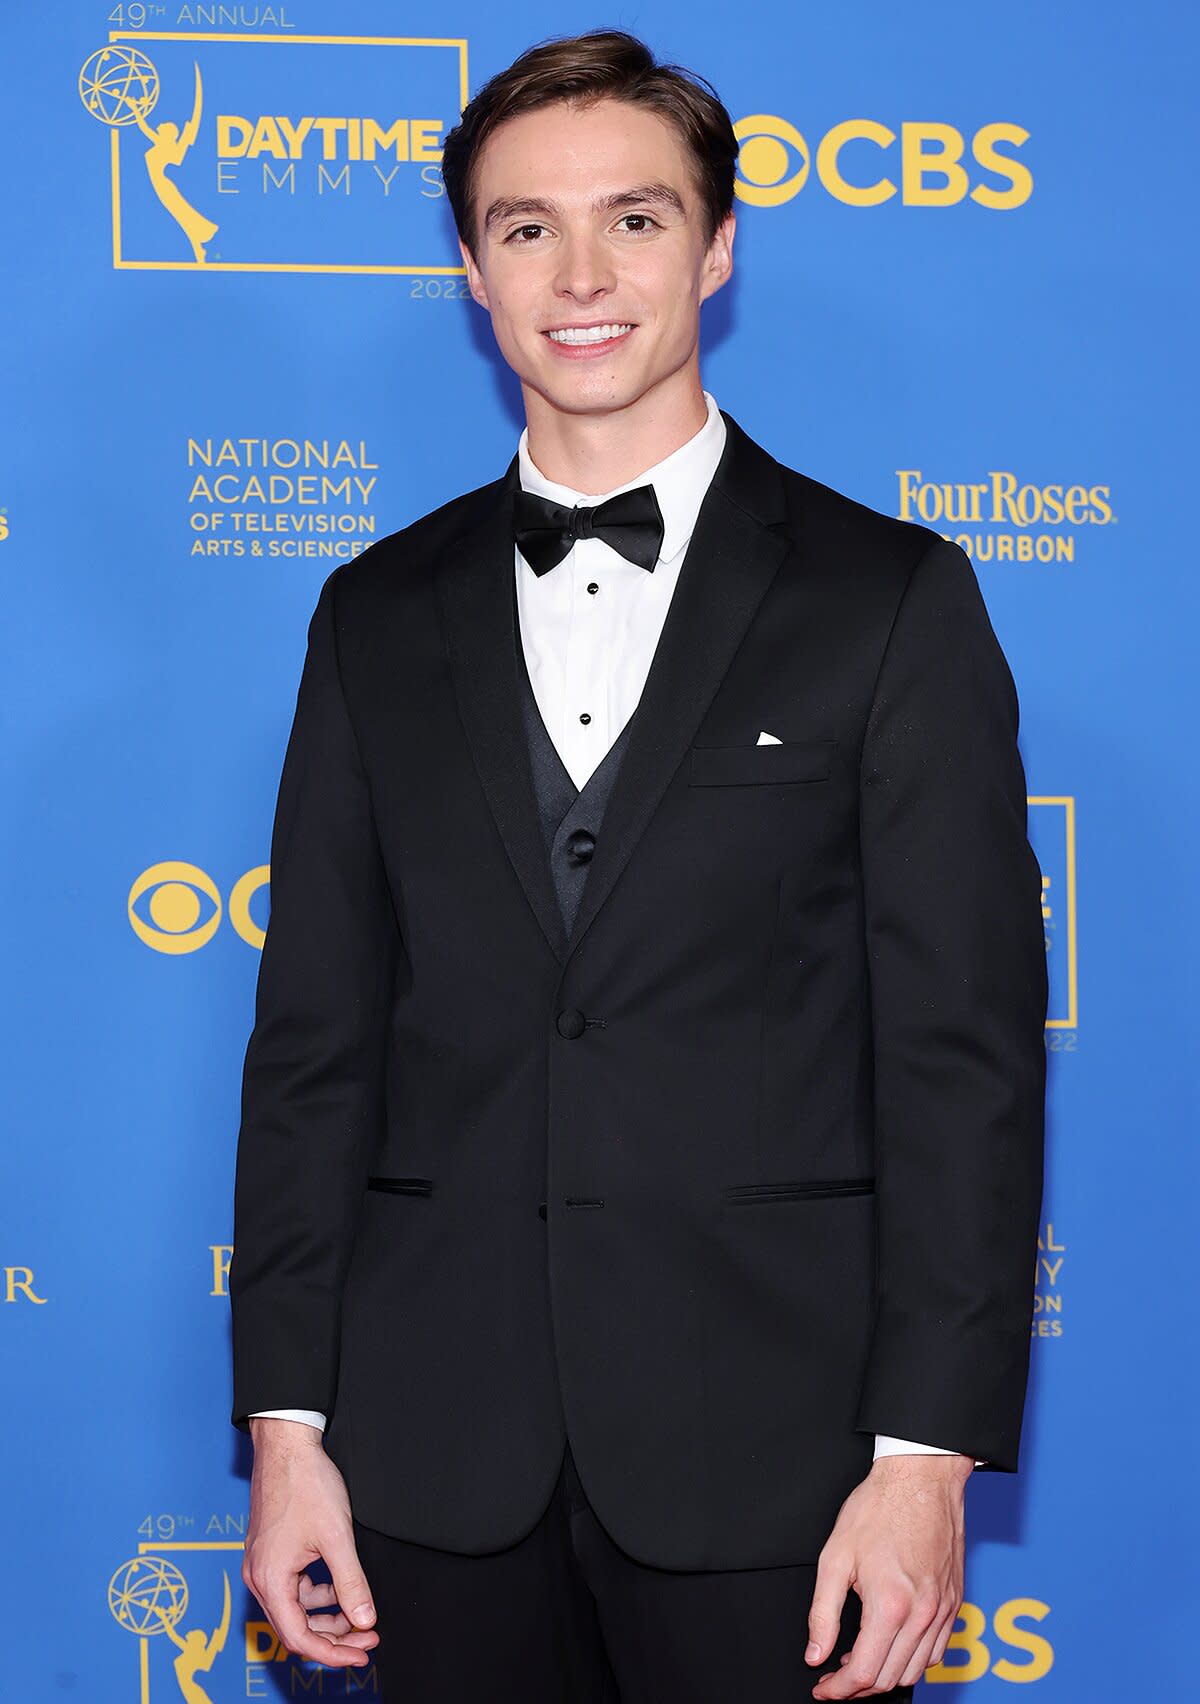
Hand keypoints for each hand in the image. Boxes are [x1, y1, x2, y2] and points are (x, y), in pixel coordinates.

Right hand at [242, 1416, 379, 1668]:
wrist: (286, 1445)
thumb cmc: (306, 1484)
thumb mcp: (336, 1536)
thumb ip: (351, 1582)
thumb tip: (365, 1619)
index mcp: (270, 1580)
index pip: (299, 1638)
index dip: (333, 1653)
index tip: (362, 1654)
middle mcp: (259, 1577)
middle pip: (296, 1627)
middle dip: (334, 1636)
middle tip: (369, 1635)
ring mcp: (262, 1564)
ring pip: (295, 1608)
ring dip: (327, 1615)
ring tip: (360, 1612)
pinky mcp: (269, 1552)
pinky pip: (292, 1587)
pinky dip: (316, 1594)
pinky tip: (338, 1585)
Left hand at [805, 1452, 971, 1697]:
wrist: (922, 1478)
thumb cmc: (878, 1508)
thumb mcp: (835, 1556)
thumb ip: (822, 1612)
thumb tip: (815, 1654)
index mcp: (890, 1606)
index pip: (865, 1674)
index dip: (838, 1690)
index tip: (823, 1687)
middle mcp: (923, 1615)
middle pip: (891, 1679)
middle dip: (858, 1688)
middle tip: (835, 1677)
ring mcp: (943, 1610)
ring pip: (916, 1671)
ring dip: (886, 1676)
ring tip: (859, 1660)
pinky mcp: (954, 1602)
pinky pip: (937, 1651)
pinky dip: (913, 1661)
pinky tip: (891, 1645)